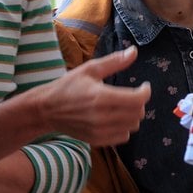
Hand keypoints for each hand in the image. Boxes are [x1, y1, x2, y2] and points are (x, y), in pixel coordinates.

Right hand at [33, 46, 150, 145]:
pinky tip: (115, 118)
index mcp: (101, 96)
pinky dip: (124, 127)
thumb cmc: (69, 86)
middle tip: (131, 95)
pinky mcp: (97, 140)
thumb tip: (134, 51)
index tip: (144, 86)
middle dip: (139, 102)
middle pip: (137, 113)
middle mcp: (102, 116)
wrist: (47, 110)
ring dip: (132, 115)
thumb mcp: (90, 69)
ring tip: (123, 106)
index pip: (137, 99)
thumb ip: (114, 61)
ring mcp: (100, 131)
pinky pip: (123, 136)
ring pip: (132, 126)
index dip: (145, 92)